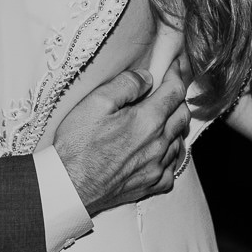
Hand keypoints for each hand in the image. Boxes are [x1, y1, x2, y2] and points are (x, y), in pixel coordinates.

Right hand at [51, 55, 191, 215]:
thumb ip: (126, 84)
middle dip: (177, 97)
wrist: (69, 186)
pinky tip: (157, 149)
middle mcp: (159, 144)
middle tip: (166, 89)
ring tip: (160, 117)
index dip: (176, 74)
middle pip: (182, 115)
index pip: (174, 91)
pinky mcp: (152, 185)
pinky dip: (169, 154)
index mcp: (148, 121)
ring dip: (174, 125)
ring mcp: (157, 167)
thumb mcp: (96, 102)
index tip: (174, 65)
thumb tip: (146, 77)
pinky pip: (172, 167)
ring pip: (180, 140)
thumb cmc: (77, 145)